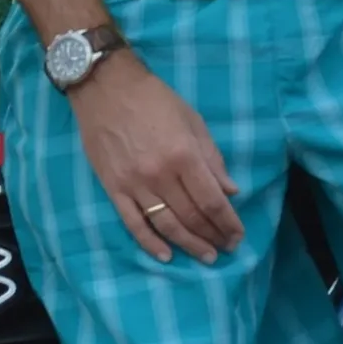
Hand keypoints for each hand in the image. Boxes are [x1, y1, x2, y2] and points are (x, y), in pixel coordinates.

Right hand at [70, 51, 242, 264]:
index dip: (228, 222)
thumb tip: (231, 191)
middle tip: (226, 249)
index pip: (212, 200)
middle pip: (191, 216)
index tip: (238, 235)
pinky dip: (149, 243)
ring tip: (205, 256)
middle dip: (213, 236)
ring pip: (166, 225)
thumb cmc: (153, 99)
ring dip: (189, 245)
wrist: (105, 87)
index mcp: (184, 155)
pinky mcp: (113, 188)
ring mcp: (134, 184)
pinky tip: (165, 255)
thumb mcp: (192, 120)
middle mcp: (160, 175)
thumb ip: (212, 158)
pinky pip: (133, 223)